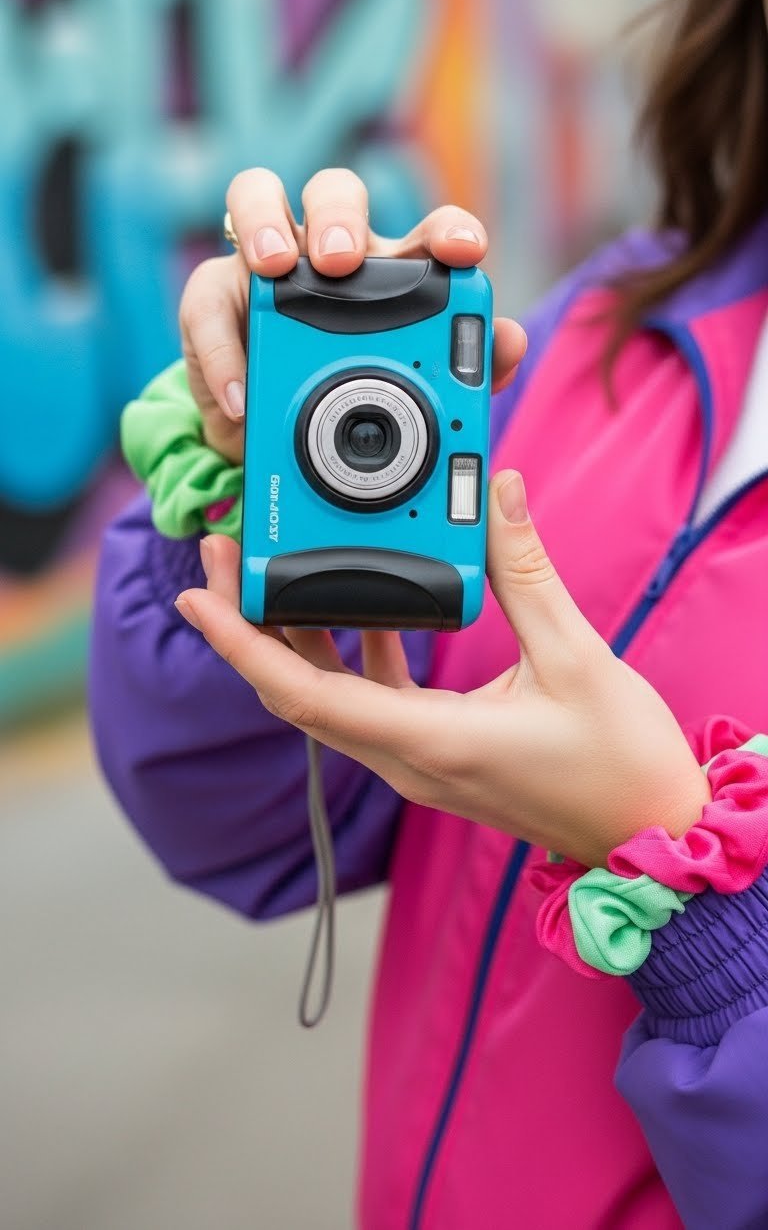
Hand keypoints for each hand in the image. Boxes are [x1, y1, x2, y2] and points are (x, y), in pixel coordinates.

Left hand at [175, 473, 709, 866]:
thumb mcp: (576, 658)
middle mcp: (408, 759)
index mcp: (428, 742)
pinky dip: (353, 652)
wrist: (651, 834)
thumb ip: (527, 571)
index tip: (198, 597)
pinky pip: (372, 701)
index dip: (241, 645)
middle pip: (299, 693)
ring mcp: (419, 761)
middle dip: (250, 627)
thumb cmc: (620, 765)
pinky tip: (364, 609)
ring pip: (330, 698)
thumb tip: (498, 495)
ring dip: (294, 638)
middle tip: (223, 557)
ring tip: (271, 572)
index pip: (305, 694)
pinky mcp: (437, 753)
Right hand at [179, 167, 526, 461]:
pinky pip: (206, 301)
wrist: (279, 446)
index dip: (449, 231)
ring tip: (273, 268)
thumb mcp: (410, 401)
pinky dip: (221, 349)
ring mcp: (265, 265)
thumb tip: (511, 345)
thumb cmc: (353, 402)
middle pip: (336, 192)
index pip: (427, 233)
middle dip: (341, 217)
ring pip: (257, 194)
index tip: (464, 251)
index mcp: (395, 275)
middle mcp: (330, 255)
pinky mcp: (214, 298)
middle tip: (343, 260)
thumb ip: (467, 375)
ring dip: (266, 223)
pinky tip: (240, 394)